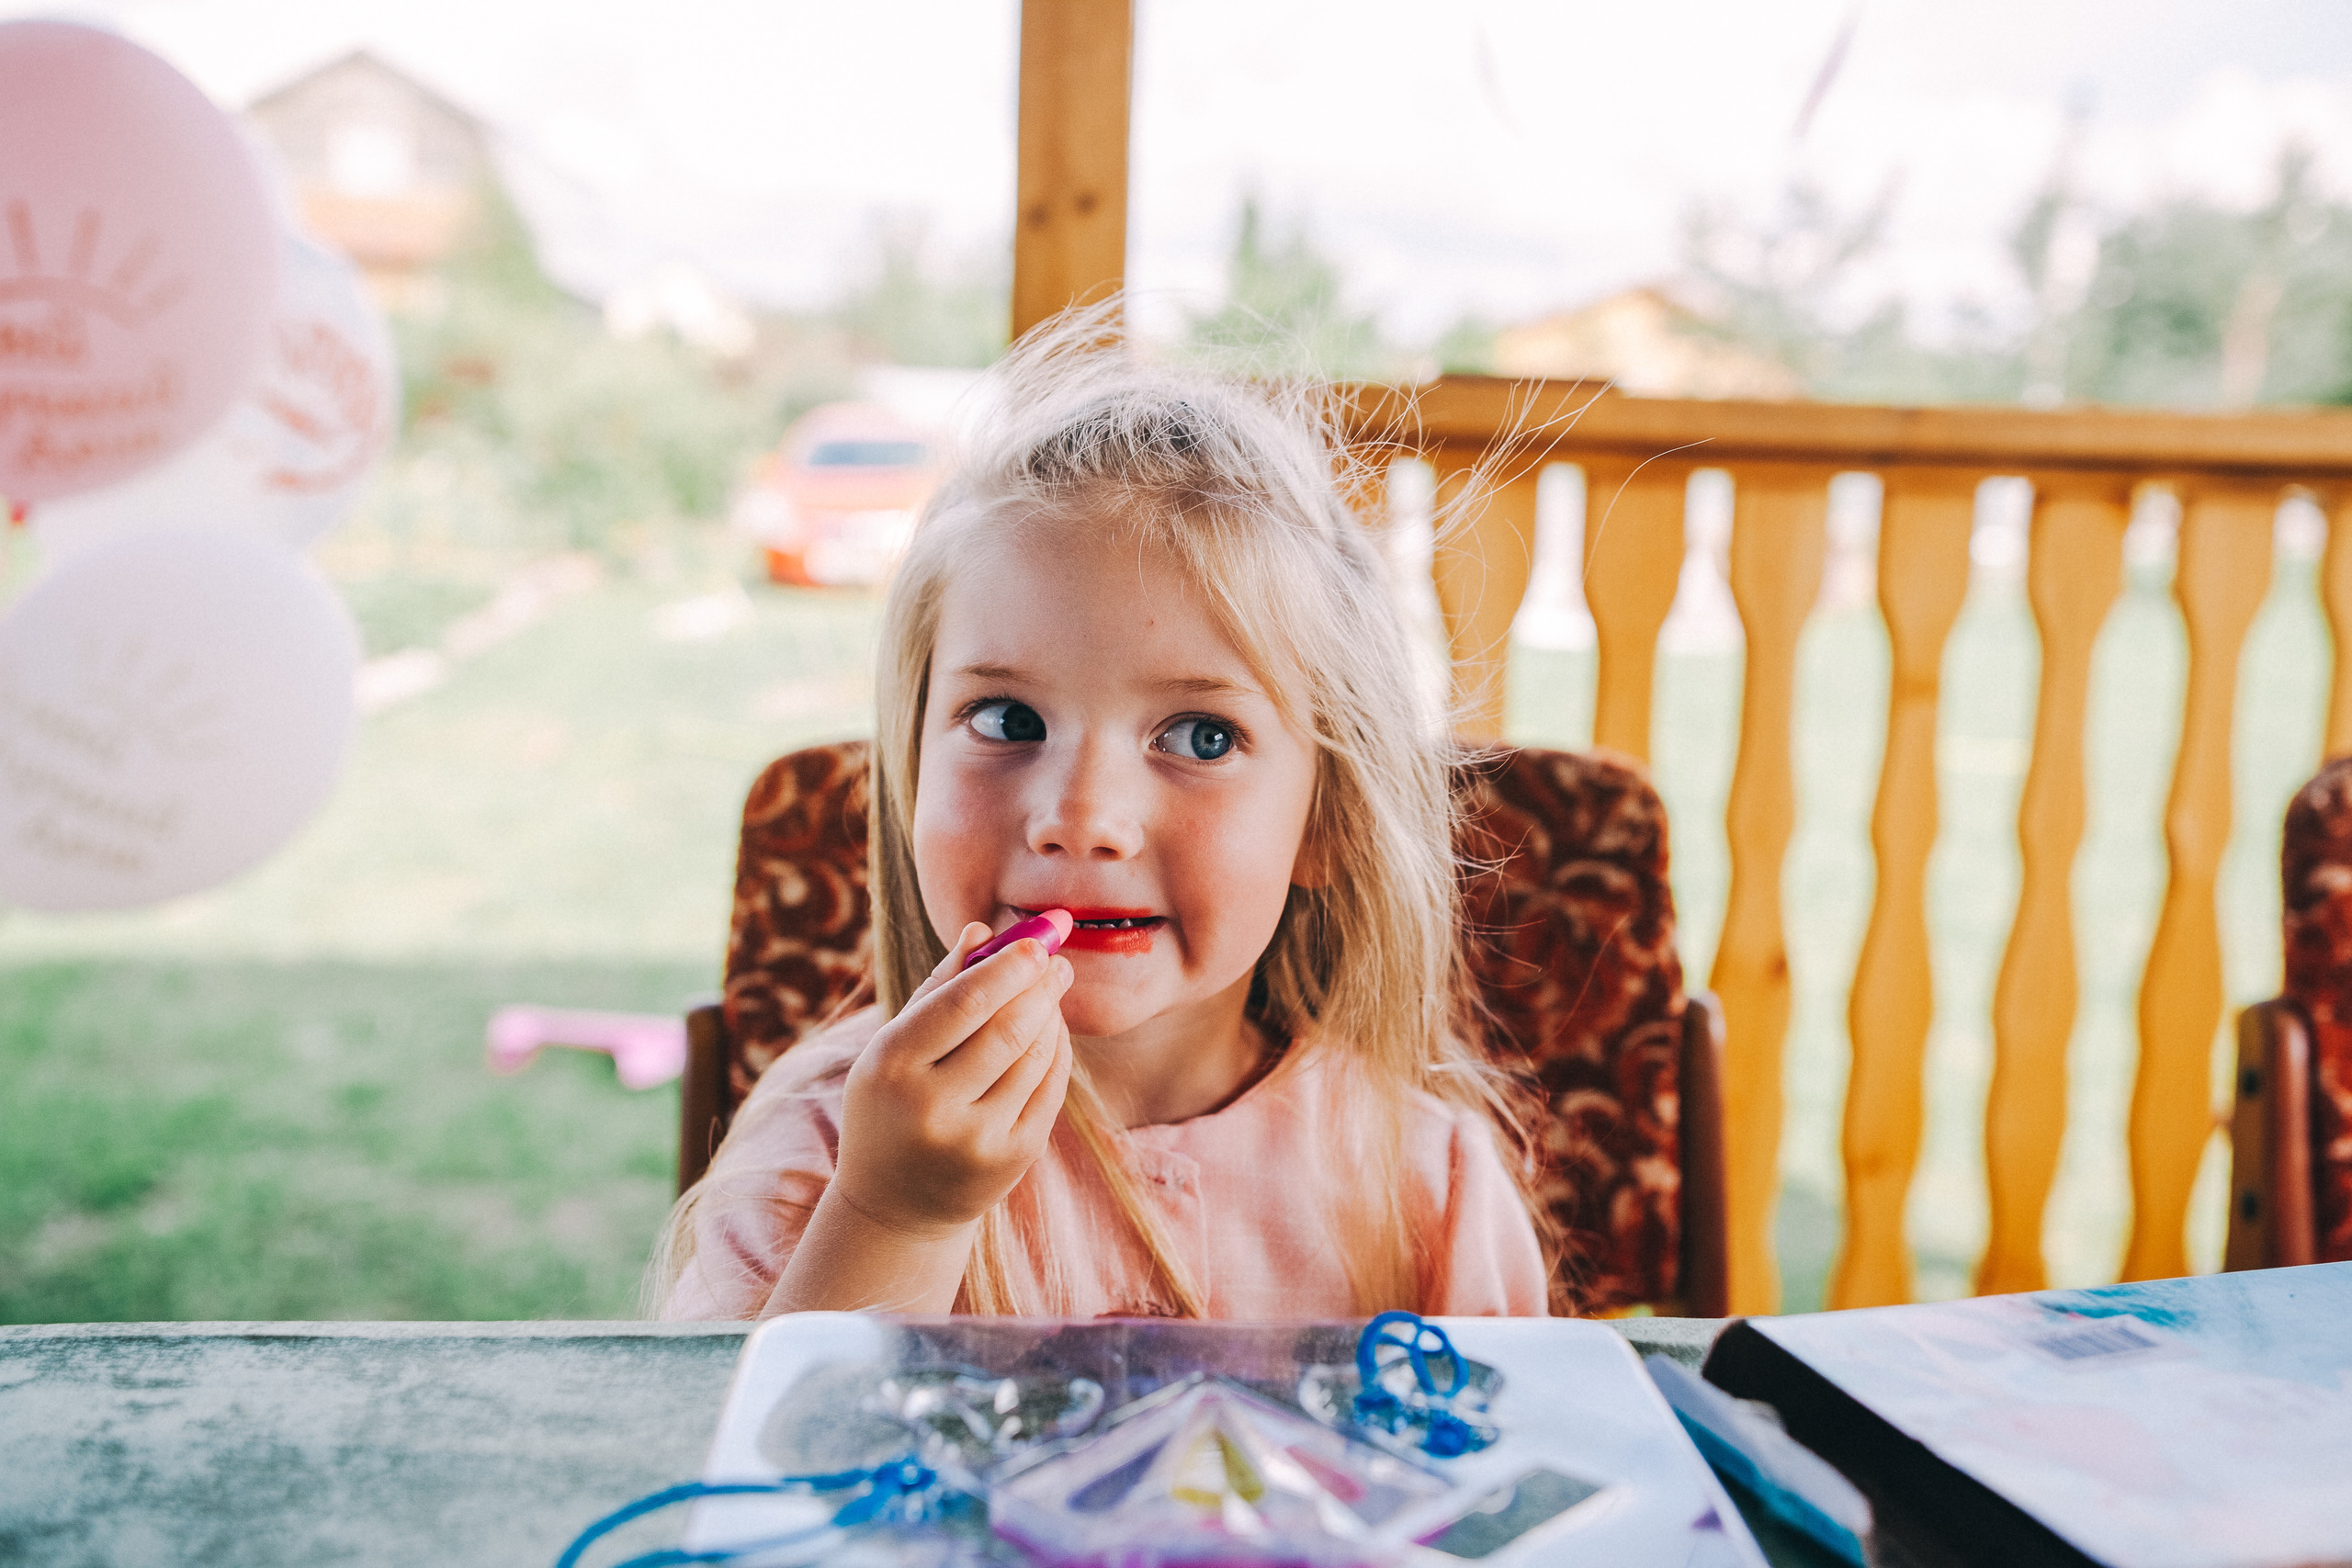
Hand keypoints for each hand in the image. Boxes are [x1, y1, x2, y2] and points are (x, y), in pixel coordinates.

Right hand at [833, 922, 1074, 1239]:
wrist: (896, 1207)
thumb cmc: (892, 1106)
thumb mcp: (893, 1048)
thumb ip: (938, 988)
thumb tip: (984, 930)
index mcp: (891, 1067)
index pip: (963, 1003)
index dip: (1008, 967)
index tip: (1037, 941)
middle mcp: (932, 1107)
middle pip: (1007, 1028)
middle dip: (1040, 986)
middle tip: (1058, 960)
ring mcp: (976, 1138)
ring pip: (1034, 1056)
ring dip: (1051, 1015)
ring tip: (1052, 989)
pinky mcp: (1012, 1158)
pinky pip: (1049, 1088)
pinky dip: (1056, 1051)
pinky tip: (1053, 1030)